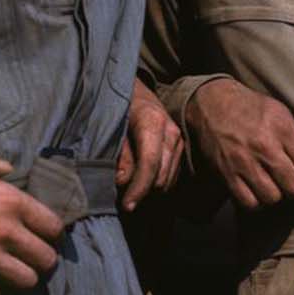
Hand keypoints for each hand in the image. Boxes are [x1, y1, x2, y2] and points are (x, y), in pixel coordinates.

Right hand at [0, 152, 63, 294]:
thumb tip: (9, 169)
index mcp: (12, 201)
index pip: (54, 228)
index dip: (52, 237)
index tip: (46, 241)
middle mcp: (6, 231)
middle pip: (47, 261)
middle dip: (42, 264)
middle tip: (32, 264)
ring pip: (27, 283)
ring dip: (21, 282)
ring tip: (11, 277)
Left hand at [116, 79, 183, 209]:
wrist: (135, 89)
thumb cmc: (120, 104)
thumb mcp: (112, 124)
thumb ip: (119, 153)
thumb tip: (122, 181)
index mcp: (153, 122)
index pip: (150, 165)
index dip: (138, 189)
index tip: (127, 205)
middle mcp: (171, 133)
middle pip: (162, 177)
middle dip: (142, 192)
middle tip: (122, 199)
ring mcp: (179, 140)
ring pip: (168, 181)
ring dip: (149, 191)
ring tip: (129, 192)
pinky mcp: (180, 148)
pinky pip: (171, 177)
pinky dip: (156, 184)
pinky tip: (140, 182)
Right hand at [185, 78, 293, 210]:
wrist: (213, 103)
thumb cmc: (254, 111)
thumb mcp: (284, 120)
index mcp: (283, 130)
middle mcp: (265, 146)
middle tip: (291, 182)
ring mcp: (244, 161)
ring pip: (272, 198)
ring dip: (276, 196)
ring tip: (272, 184)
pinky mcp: (227, 173)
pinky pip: (249, 202)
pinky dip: (256, 202)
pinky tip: (256, 190)